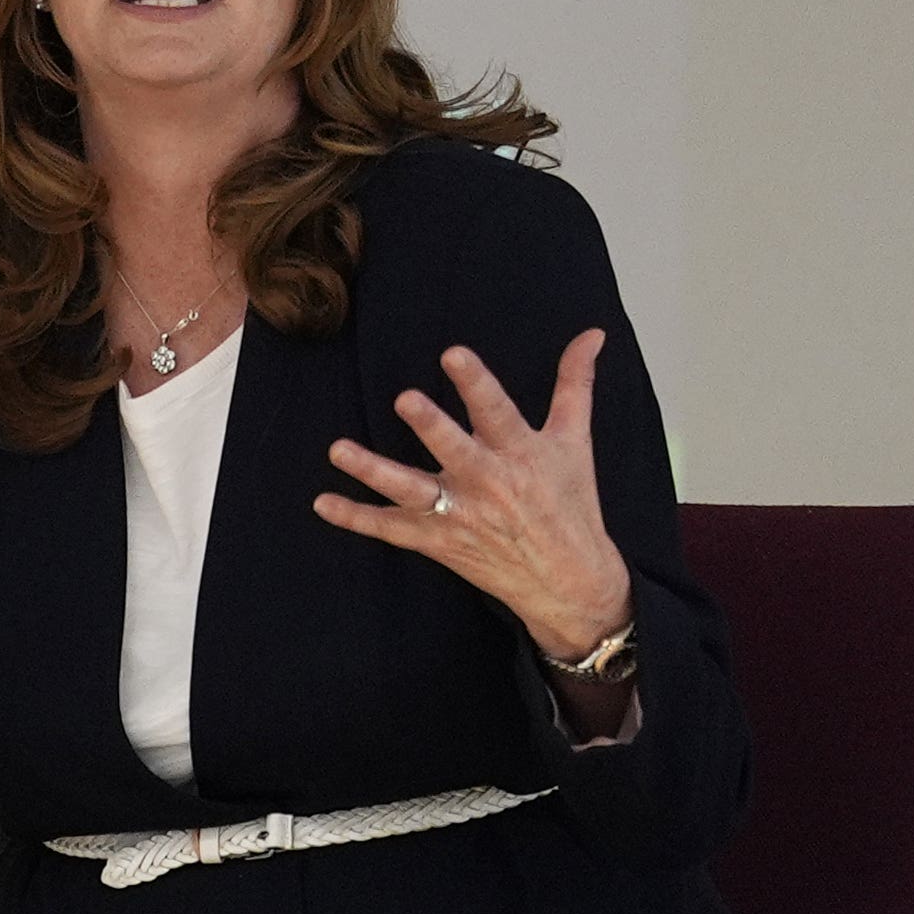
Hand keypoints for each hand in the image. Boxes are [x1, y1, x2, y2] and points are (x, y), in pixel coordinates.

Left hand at [318, 335, 637, 665]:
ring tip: (338, 448)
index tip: (452, 355)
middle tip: (404, 398)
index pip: (496, 411)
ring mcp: (459, 514)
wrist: (567, 579)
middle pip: (454, 450)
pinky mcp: (438, 542)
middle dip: (431, 426)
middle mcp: (488, 482)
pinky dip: (356, 518)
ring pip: (411, 491)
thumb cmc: (569, 503)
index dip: (475, 383)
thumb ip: (574, 383)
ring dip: (373, 471)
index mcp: (521, 452)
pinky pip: (390, 529)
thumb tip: (592, 334)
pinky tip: (322, 502)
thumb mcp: (576, 440)